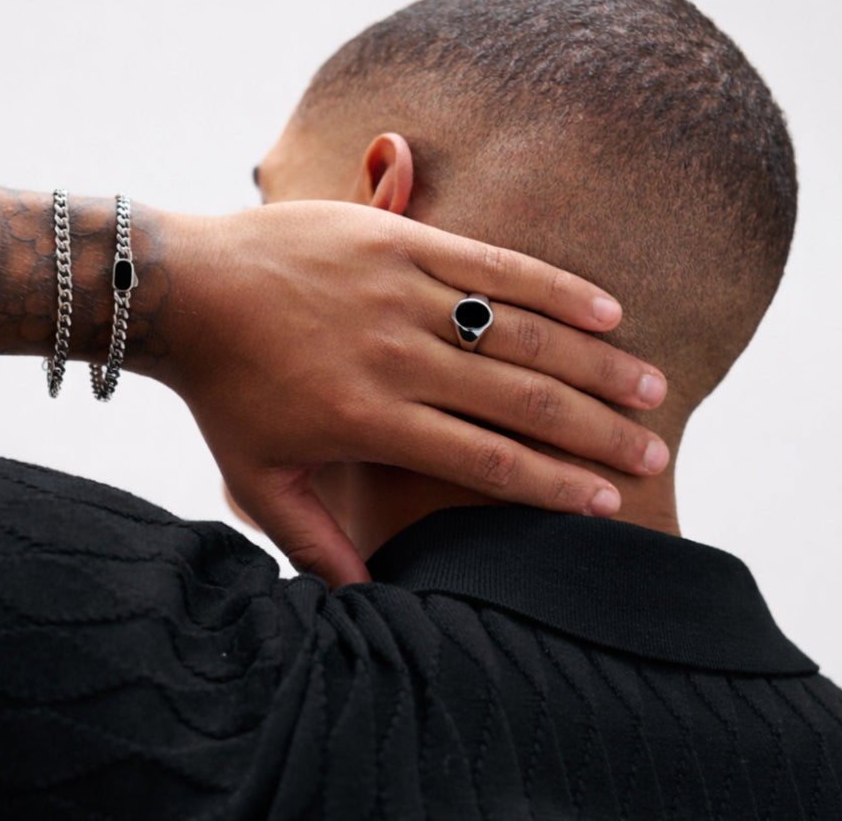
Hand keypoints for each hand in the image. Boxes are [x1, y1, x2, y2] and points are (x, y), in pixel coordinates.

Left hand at [156, 200, 667, 585]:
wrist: (187, 289)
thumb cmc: (225, 390)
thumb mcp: (259, 481)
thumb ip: (315, 546)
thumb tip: (368, 602)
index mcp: (370, 420)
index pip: (485, 459)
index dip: (553, 484)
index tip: (608, 504)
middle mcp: (398, 358)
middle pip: (521, 400)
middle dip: (597, 432)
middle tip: (654, 452)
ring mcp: (402, 294)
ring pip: (521, 333)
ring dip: (594, 363)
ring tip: (652, 388)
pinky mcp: (399, 240)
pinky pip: (493, 263)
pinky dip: (553, 287)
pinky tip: (605, 308)